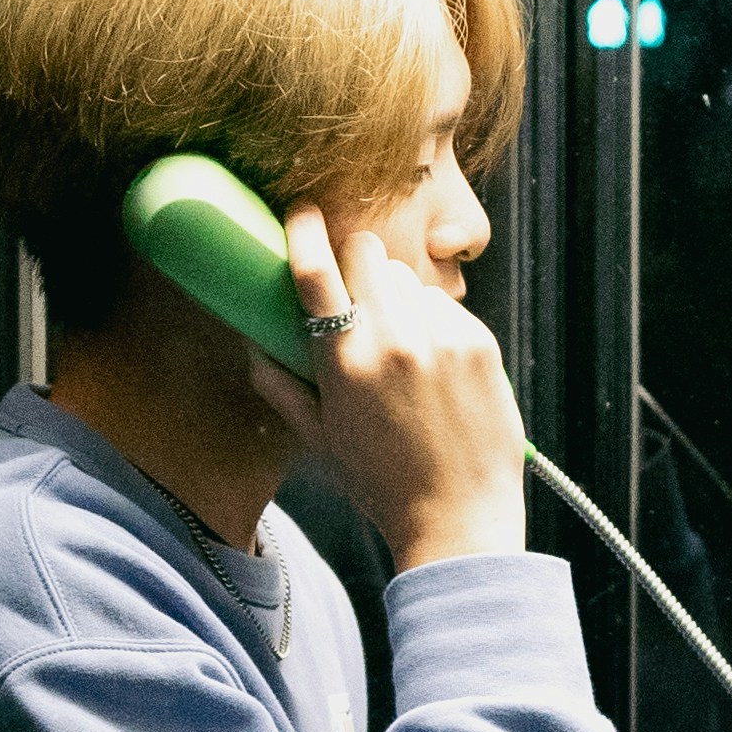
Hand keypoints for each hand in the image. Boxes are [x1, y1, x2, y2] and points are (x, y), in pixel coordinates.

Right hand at [282, 205, 528, 574]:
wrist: (460, 519)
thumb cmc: (382, 484)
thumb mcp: (319, 439)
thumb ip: (280, 386)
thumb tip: (251, 343)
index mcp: (346, 364)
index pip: (318, 274)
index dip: (304, 233)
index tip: (301, 213)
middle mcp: (395, 342)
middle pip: (367, 254)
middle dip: (356, 266)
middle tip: (356, 299)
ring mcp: (443, 340)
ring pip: (409, 277)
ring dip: (397, 295)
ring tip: (400, 344)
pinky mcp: (481, 344)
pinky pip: (446, 305)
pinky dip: (435, 322)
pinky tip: (435, 364)